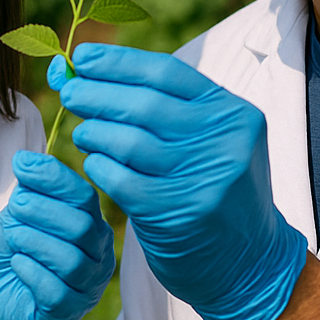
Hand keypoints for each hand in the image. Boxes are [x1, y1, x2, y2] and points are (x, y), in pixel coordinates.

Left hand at [0, 151, 116, 319]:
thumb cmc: (11, 252)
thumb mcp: (17, 214)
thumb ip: (28, 189)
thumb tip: (25, 158)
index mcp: (90, 223)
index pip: (84, 196)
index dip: (54, 177)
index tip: (21, 165)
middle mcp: (97, 254)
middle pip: (82, 227)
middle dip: (43, 210)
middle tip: (16, 207)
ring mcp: (87, 286)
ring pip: (72, 260)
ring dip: (35, 242)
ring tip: (14, 237)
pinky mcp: (68, 313)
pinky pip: (57, 292)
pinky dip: (32, 272)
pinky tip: (17, 263)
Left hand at [53, 45, 306, 319]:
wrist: (250, 262)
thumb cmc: (215, 190)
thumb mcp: (212, 141)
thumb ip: (168, 107)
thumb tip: (93, 70)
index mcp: (234, 114)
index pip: (166, 72)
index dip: (118, 62)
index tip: (82, 57)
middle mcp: (224, 142)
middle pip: (144, 104)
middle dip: (97, 94)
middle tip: (69, 92)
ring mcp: (203, 179)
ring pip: (128, 142)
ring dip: (94, 132)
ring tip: (82, 132)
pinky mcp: (178, 214)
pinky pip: (122, 181)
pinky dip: (99, 168)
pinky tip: (93, 165)